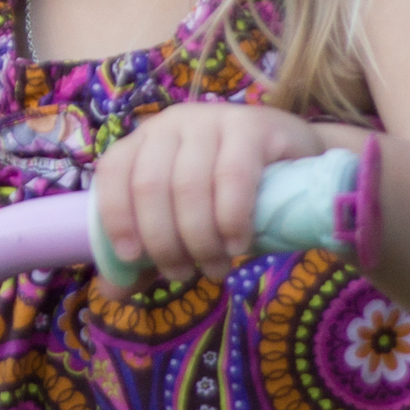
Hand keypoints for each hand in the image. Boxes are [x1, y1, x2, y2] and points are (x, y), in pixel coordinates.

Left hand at [92, 101, 326, 281]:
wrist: (296, 165)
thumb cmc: (227, 196)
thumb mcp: (182, 222)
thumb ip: (147, 253)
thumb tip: (113, 290)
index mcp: (144, 141)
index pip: (114, 172)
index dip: (116, 216)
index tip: (133, 258)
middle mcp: (172, 124)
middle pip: (150, 186)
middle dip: (163, 241)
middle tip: (182, 274)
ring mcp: (212, 119)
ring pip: (189, 186)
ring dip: (198, 239)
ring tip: (214, 268)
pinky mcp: (252, 127)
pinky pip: (232, 176)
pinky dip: (229, 219)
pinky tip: (236, 245)